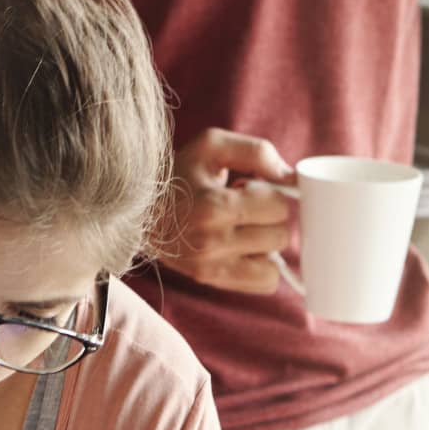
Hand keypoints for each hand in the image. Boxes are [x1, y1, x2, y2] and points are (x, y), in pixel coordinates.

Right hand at [155, 128, 295, 294]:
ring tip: (242, 229)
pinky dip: (262, 268)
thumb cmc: (179, 174)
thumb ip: (255, 151)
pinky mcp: (211, 280)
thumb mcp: (212, 145)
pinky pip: (264, 284)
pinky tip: (244, 250)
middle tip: (246, 210)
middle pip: (279, 235)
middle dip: (270, 219)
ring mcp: (211, 266)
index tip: (251, 190)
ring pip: (275, 263)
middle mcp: (212, 242)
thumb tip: (289, 176)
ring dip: (266, 245)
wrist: (139, 210)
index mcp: (214, 206)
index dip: (272, 194)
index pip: (278, 206)